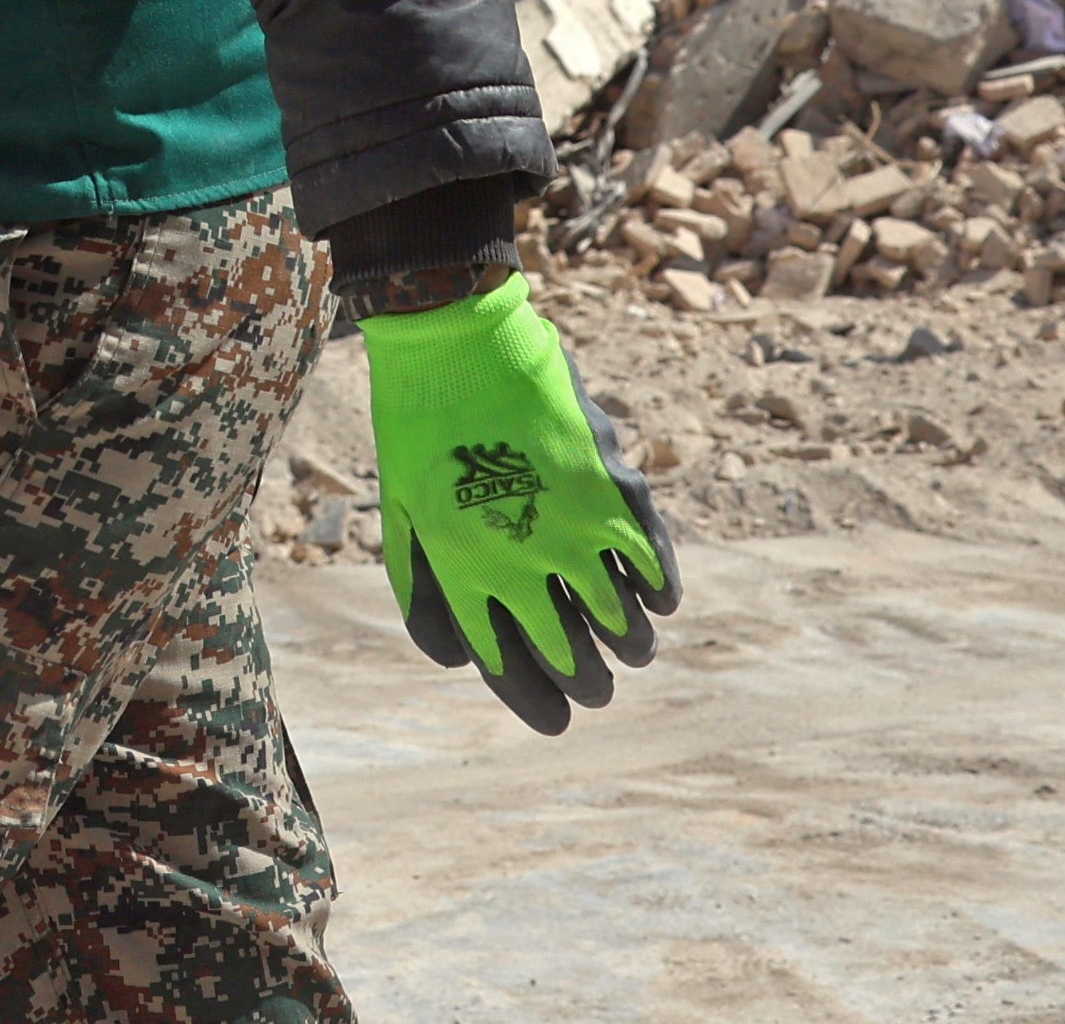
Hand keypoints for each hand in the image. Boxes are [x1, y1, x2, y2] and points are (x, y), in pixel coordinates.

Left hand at [357, 275, 674, 730]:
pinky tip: (661, 601)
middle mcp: (522, 558)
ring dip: (630, 641)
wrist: (453, 341)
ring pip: (618, 613)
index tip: (559, 723)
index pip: (505, 661)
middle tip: (600, 691)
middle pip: (568, 648)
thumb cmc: (418, 430)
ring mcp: (571, 521)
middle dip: (587, 680)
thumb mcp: (403, 519)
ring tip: (634, 651)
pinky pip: (648, 553)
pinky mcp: (608, 481)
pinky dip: (660, 584)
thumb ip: (426, 594)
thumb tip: (452, 661)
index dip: (534, 699)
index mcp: (464, 570)